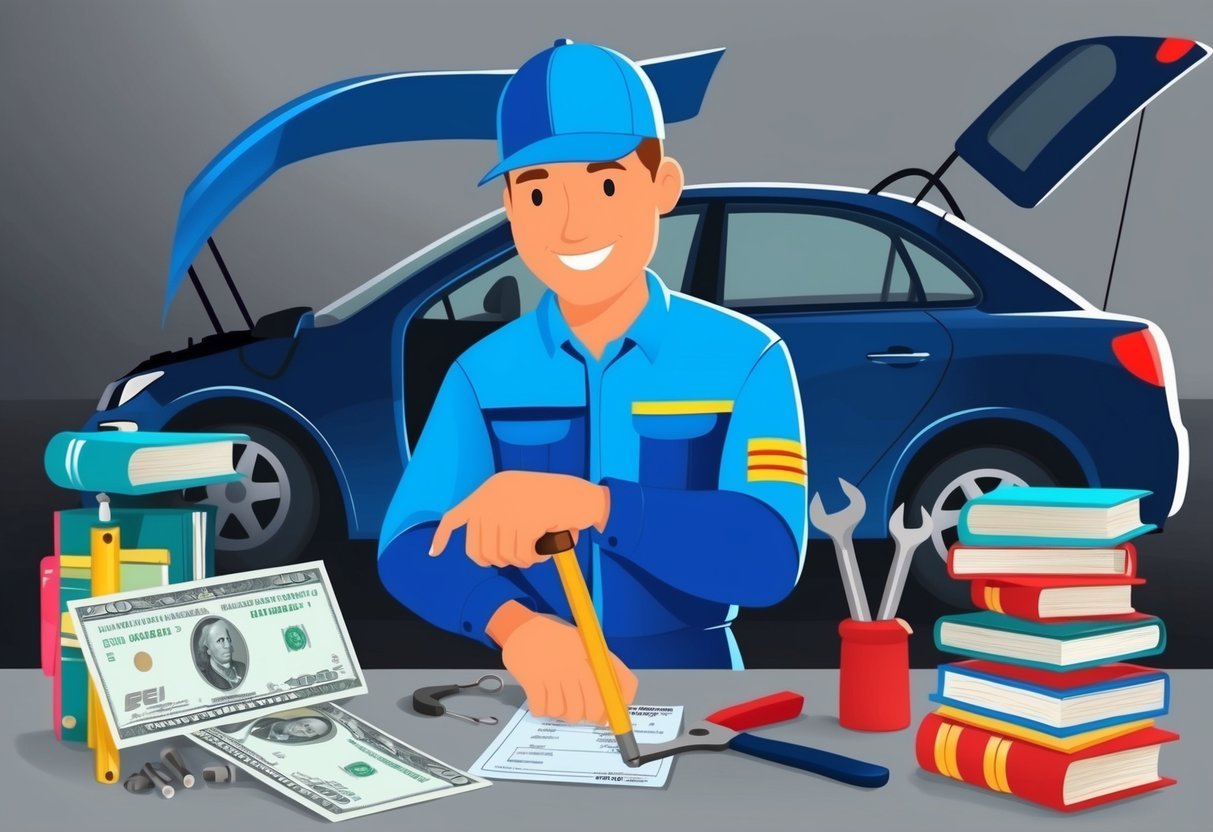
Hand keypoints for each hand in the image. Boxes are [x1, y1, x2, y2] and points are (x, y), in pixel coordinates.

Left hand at [430, 471, 609, 567]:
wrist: (585, 497)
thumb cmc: (556, 504)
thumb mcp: (520, 502)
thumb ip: (498, 518)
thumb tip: (481, 554)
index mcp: (490, 490)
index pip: (456, 515)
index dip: (444, 536)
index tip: (434, 553)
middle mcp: (494, 497)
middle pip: (480, 550)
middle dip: (501, 560)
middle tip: (523, 554)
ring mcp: (509, 508)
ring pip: (503, 557)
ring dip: (524, 560)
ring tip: (540, 547)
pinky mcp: (527, 520)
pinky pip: (522, 556)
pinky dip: (537, 559)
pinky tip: (549, 548)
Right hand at [494, 610, 637, 724]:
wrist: (522, 628)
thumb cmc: (556, 639)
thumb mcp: (584, 643)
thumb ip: (601, 667)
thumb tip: (617, 697)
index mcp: (593, 654)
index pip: (621, 683)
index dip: (618, 706)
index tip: (611, 715)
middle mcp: (576, 664)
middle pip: (593, 708)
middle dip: (589, 717)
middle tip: (581, 712)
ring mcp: (554, 673)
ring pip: (567, 713)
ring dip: (562, 713)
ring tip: (557, 700)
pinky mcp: (533, 680)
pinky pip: (542, 709)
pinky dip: (541, 709)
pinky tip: (541, 697)